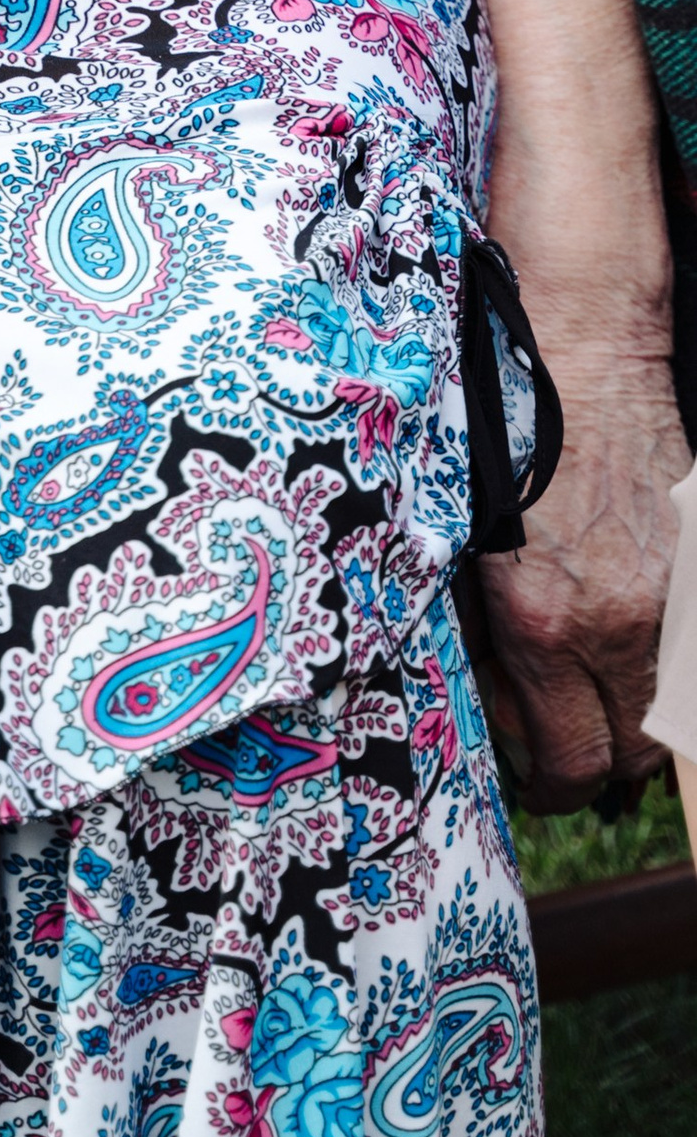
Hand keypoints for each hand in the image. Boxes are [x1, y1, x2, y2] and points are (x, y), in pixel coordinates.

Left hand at [471, 305, 685, 810]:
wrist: (582, 349)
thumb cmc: (500, 430)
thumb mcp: (463, 535)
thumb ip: (482, 627)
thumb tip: (495, 691)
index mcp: (543, 620)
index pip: (571, 762)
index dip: (551, 786)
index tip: (536, 778)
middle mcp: (618, 622)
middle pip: (631, 757)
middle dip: (595, 762)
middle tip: (561, 739)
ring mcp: (671, 599)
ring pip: (672, 715)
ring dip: (636, 722)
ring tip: (596, 696)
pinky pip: (690, 657)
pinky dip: (666, 670)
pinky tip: (630, 646)